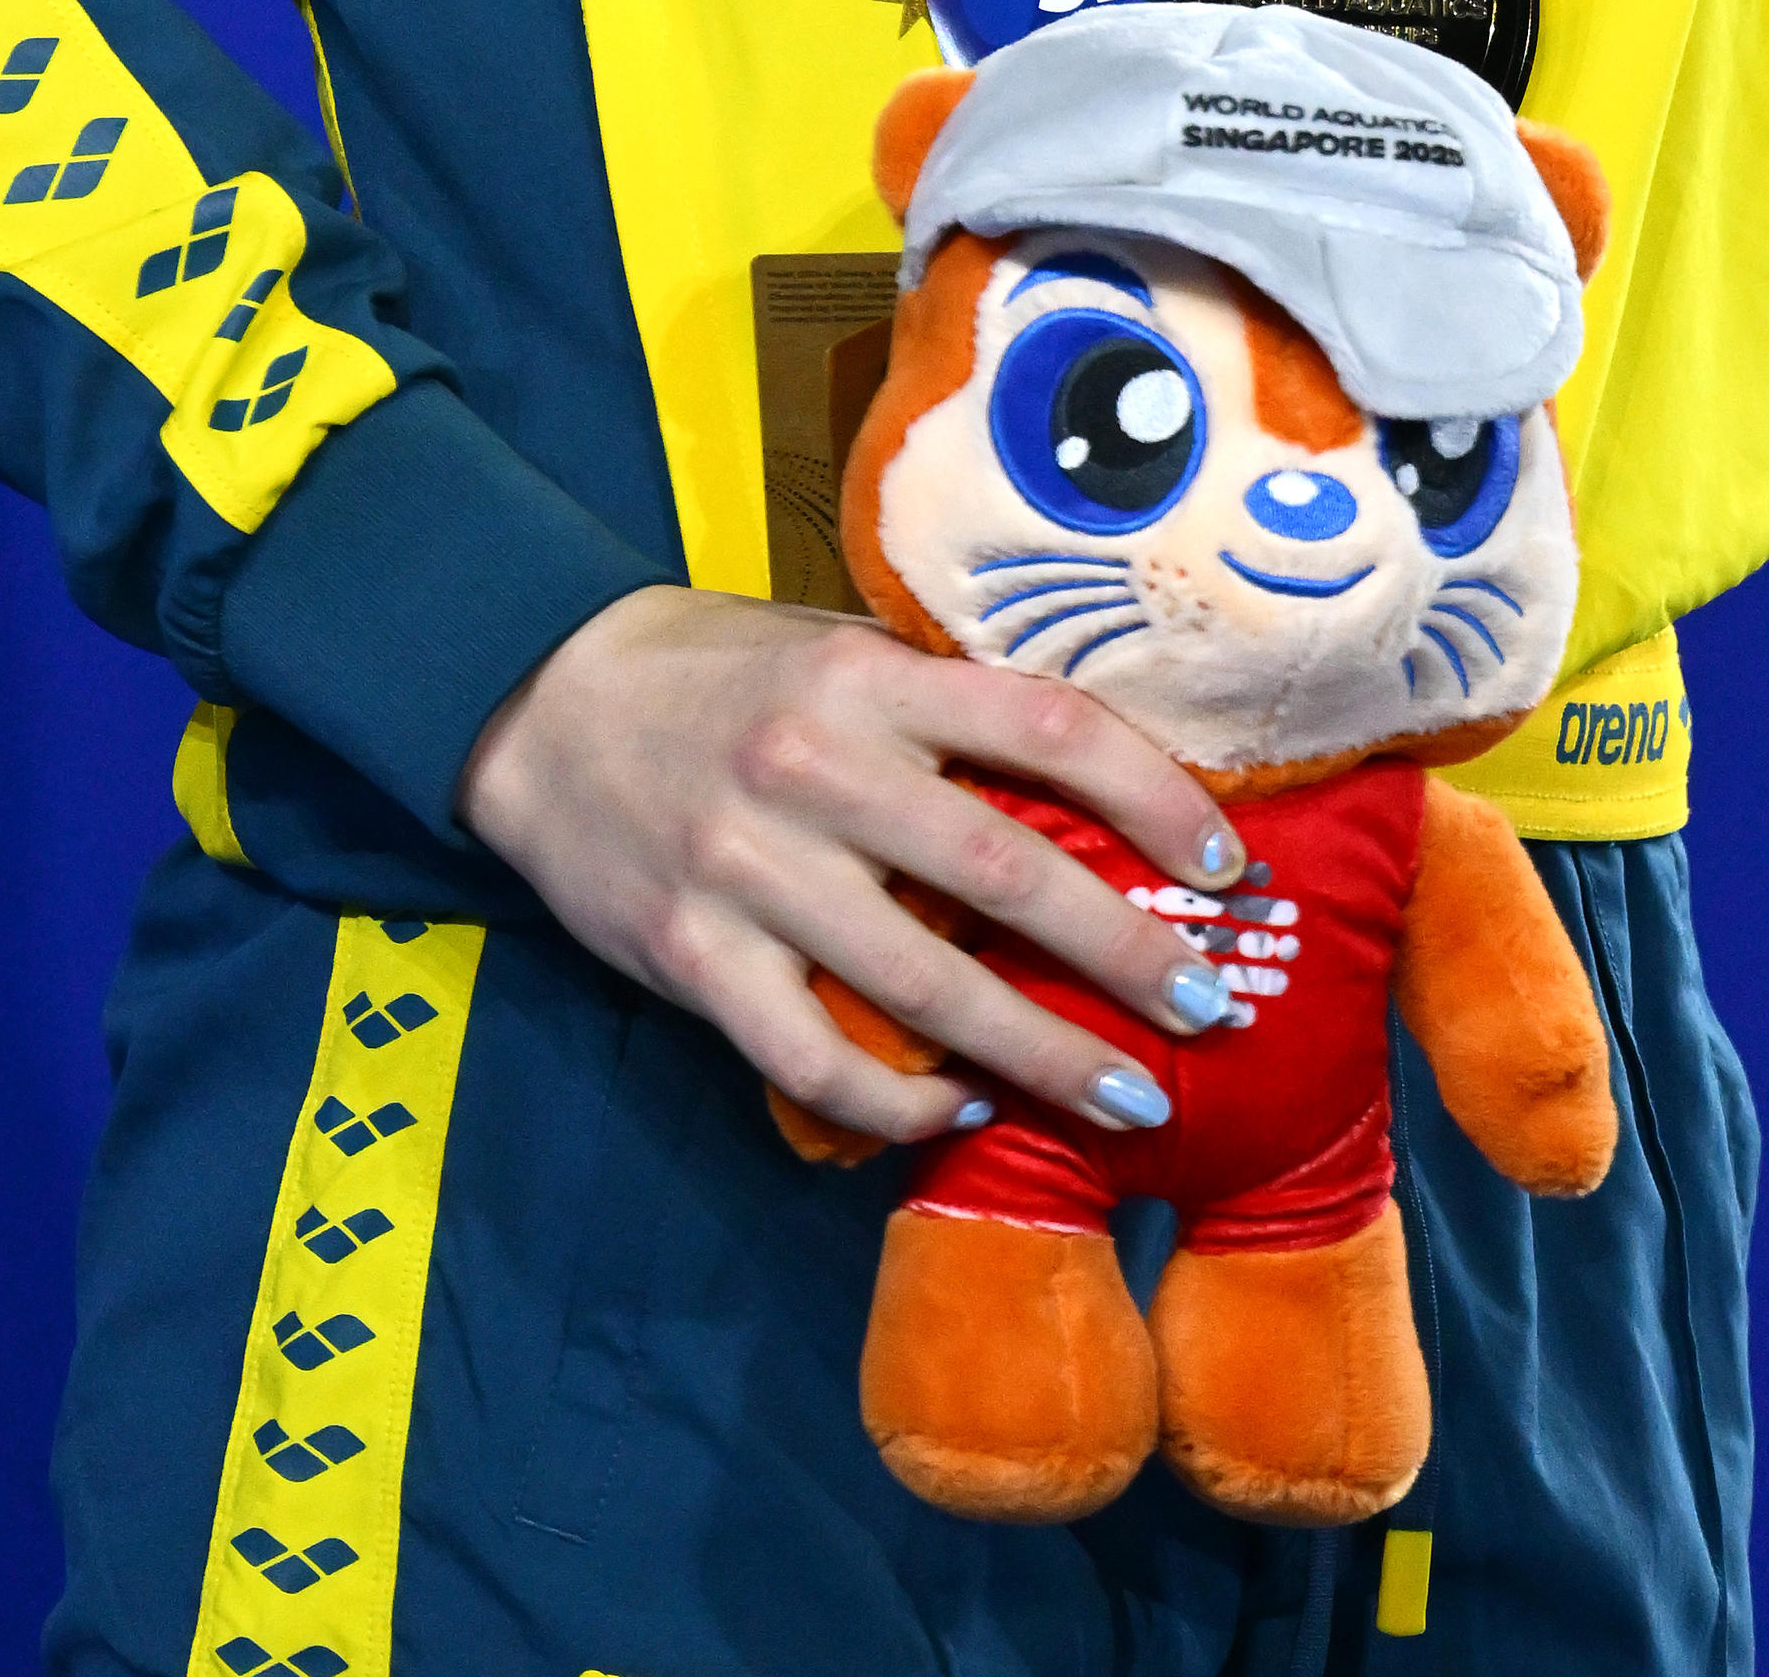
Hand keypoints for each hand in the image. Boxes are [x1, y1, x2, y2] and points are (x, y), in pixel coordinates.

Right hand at [458, 584, 1249, 1147]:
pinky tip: (959, 1117)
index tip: (1226, 867)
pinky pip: (813, 1055)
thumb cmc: (724, 674)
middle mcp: (818, 766)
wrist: (542, 700)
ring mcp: (749, 868)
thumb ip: (941, 710)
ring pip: (924, 984)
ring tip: (1126, 1099)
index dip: (1154, 797)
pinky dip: (895, 1105)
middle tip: (1209, 1012)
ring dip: (1039, 1054)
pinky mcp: (691, 953)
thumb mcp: (837, 650)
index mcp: (871, 677)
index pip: (1047, 727)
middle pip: (1006, 871)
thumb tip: (1093, 783)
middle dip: (1125, 953)